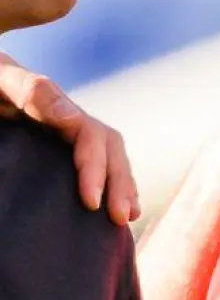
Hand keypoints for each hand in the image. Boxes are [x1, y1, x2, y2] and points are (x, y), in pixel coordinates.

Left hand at [0, 52, 138, 223]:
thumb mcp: (1, 81)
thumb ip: (31, 91)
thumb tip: (72, 118)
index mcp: (55, 104)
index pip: (91, 136)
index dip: (95, 169)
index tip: (91, 202)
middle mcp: (69, 118)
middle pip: (110, 147)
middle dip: (119, 183)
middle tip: (120, 218)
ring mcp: (66, 131)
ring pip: (109, 155)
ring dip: (122, 187)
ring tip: (127, 217)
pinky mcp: (58, 147)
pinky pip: (95, 162)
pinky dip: (112, 185)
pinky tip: (115, 208)